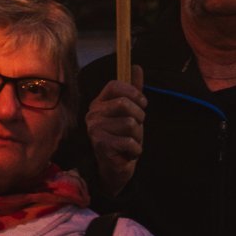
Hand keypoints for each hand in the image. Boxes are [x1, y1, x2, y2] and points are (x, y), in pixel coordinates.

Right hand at [85, 66, 145, 195]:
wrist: (116, 168)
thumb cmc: (123, 137)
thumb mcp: (130, 112)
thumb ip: (133, 90)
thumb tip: (136, 67)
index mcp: (99, 102)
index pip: (115, 85)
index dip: (133, 92)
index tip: (142, 104)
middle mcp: (93, 114)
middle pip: (125, 103)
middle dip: (139, 117)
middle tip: (135, 129)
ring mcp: (95, 129)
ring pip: (130, 124)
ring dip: (137, 136)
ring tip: (129, 142)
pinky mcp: (101, 145)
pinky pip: (130, 142)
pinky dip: (135, 150)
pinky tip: (128, 153)